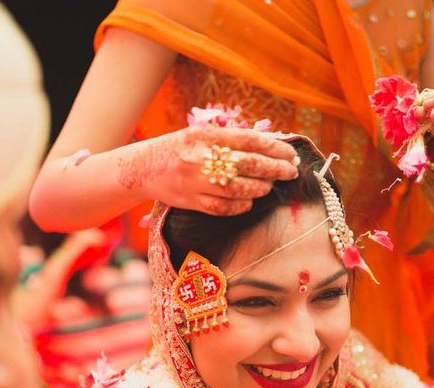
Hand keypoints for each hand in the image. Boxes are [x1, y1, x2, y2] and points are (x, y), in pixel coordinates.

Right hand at [118, 125, 299, 215]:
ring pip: (238, 189)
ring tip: (269, 185)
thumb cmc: (179, 149)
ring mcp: (195, 182)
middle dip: (275, 169)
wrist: (143, 168)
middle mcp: (200, 158)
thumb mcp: (201, 134)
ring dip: (260, 188)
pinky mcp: (191, 202)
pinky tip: (249, 201)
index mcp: (205, 136)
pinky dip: (241, 205)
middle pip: (248, 165)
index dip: (274, 148)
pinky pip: (224, 207)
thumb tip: (269, 146)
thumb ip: (230, 139)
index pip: (248, 141)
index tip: (289, 154)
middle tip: (290, 171)